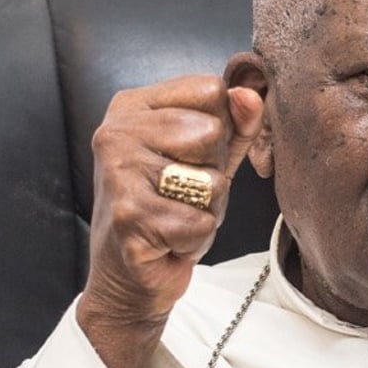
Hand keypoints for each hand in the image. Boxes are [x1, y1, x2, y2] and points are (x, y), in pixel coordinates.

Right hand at [77, 76, 263, 367]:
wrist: (130, 277)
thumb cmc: (169, 212)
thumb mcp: (209, 160)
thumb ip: (235, 125)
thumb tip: (251, 95)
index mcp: (133, 106)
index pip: (210, 90)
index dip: (220, 129)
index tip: (192, 158)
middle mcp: (116, 132)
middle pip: (211, 132)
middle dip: (212, 174)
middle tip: (182, 196)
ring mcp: (118, 173)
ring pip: (209, 180)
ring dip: (206, 209)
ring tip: (176, 216)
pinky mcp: (129, 216)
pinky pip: (200, 222)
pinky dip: (194, 240)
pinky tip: (168, 241)